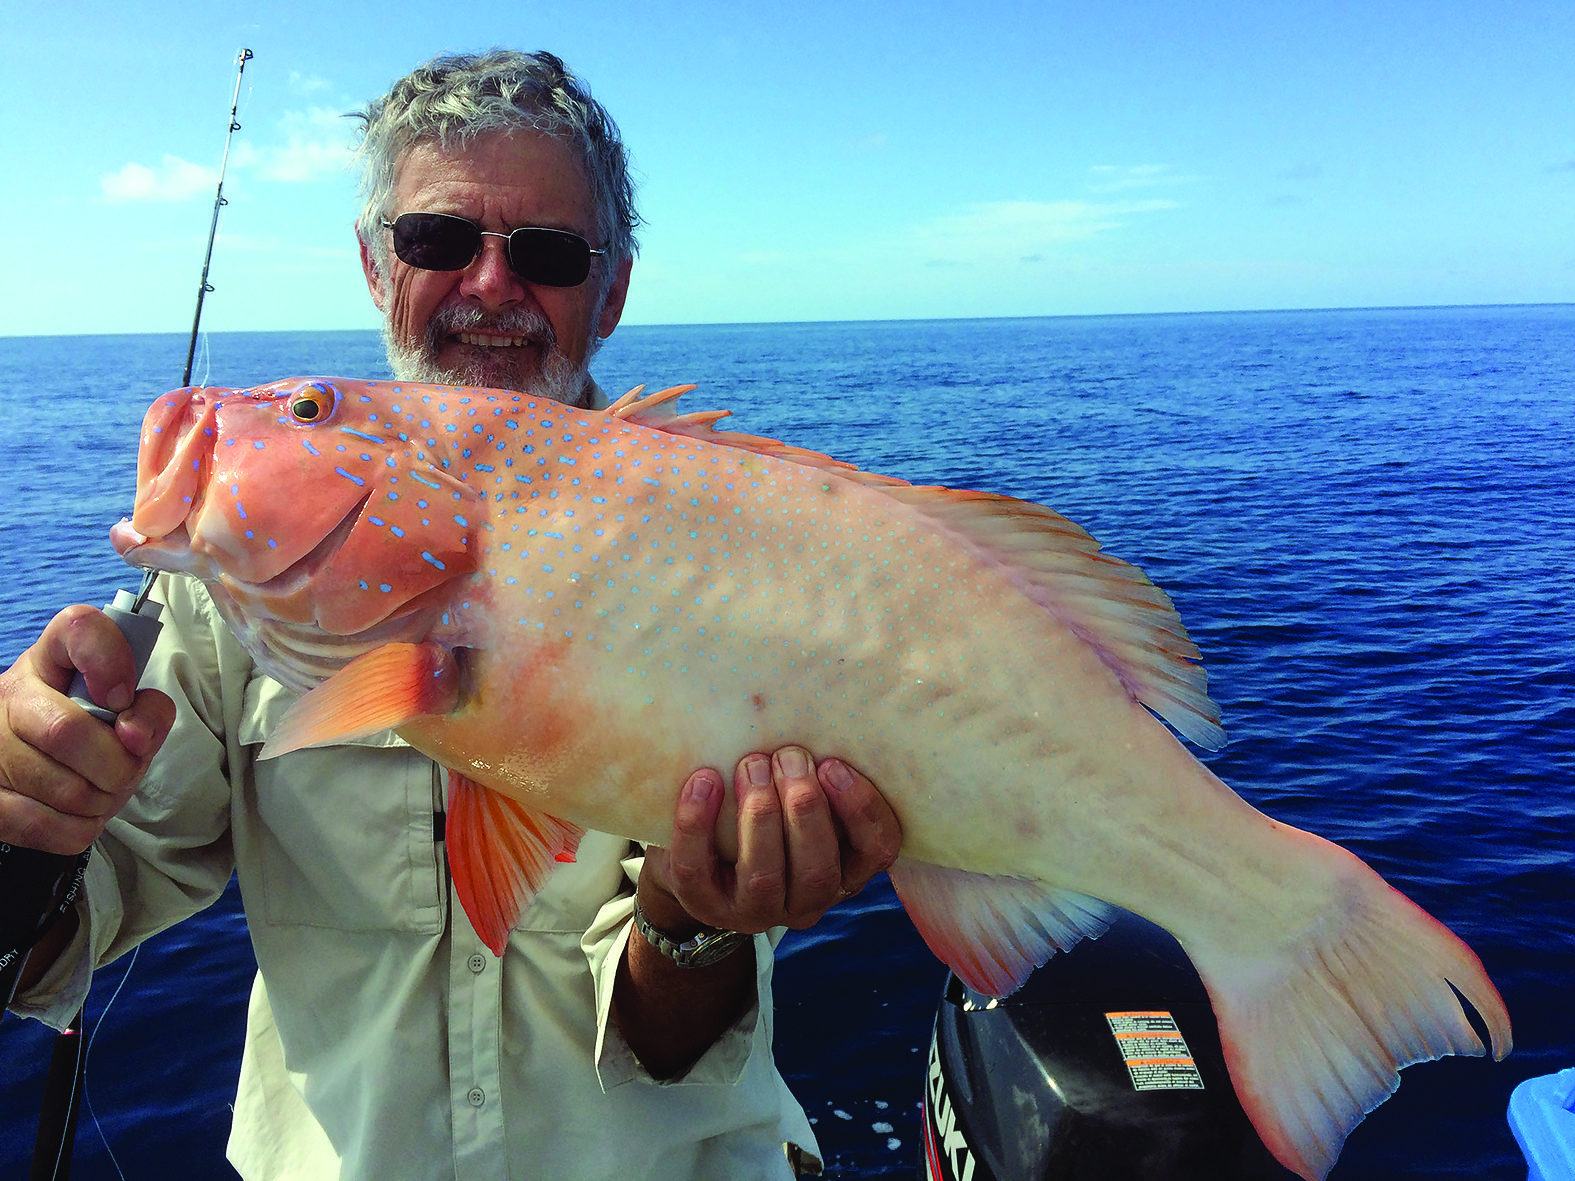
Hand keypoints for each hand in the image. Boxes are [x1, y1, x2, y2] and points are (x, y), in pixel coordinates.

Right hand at [0, 605, 174, 853]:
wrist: (34, 774)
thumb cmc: (92, 735)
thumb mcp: (126, 715)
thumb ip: (149, 714)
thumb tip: (135, 735)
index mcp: (51, 659)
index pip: (79, 627)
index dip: (109, 660)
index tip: (123, 696)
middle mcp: (9, 696)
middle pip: (66, 731)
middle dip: (117, 765)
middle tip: (124, 769)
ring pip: (60, 788)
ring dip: (102, 800)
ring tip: (102, 791)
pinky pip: (46, 827)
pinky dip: (79, 828)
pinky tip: (79, 813)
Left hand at [641, 745, 901, 936]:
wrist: (702, 856)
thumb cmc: (768, 809)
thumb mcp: (801, 797)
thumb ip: (820, 767)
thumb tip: (822, 693)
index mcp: (846, 870)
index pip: (877, 850)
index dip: (861, 809)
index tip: (833, 763)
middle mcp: (807, 901)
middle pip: (818, 868)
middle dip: (804, 808)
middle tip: (789, 755)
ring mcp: (755, 910)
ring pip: (764, 876)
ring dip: (759, 815)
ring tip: (751, 764)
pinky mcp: (704, 903)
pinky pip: (697, 868)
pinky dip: (698, 822)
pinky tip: (703, 780)